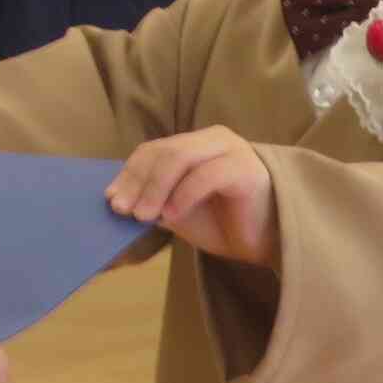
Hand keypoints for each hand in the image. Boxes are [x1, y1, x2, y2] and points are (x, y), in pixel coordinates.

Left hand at [107, 126, 277, 266]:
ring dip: (155, 188)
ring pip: (180, 158)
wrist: (271, 242)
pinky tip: (170, 217)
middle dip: (137, 182)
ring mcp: (229, 149)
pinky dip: (183, 195)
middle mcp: (210, 140)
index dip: (129, 174)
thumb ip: (156, 201)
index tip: (110, 199)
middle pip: (162, 152)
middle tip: (122, 211)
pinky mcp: (245, 167)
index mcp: (194, 145)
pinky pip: (206, 175)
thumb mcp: (181, 211)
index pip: (152, 150)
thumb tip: (120, 202)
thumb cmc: (227, 224)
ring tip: (142, 216)